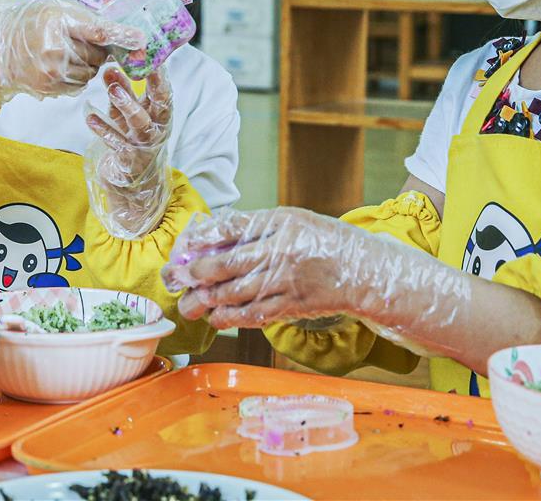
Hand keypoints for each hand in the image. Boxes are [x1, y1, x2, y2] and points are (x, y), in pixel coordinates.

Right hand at [0, 0, 142, 100]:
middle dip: (98, 49)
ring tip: (67, 51)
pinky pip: (79, 85)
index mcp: (58, 21)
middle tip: (81, 40)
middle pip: (99, 55)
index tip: (142, 40)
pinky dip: (77, 76)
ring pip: (92, 72)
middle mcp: (54, 49)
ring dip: (88, 64)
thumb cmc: (35, 20)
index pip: (97, 30)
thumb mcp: (61, 8)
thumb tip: (129, 31)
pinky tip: (61, 64)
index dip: (122, 36)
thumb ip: (93, 18)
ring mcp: (50, 72)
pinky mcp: (48, 88)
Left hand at [84, 67, 173, 238]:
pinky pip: (117, 143)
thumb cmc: (131, 143)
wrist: (131, 185)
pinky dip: (103, 129)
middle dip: (153, 85)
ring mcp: (145, 145)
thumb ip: (121, 93)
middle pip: (160, 105)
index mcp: (159, 116)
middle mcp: (156, 129)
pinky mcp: (130, 160)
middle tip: (141, 67)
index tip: (151, 55)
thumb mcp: (126, 116)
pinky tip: (90, 117)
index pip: (163, 91)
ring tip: (113, 89)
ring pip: (140, 122)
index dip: (159, 74)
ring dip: (127, 105)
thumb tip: (109, 67)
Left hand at [161, 204, 540, 368]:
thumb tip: (210, 239)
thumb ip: (256, 228)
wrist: (366, 269)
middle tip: (174, 278)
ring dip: (206, 301)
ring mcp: (288, 280)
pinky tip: (216, 319)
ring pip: (236, 293)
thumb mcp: (292, 221)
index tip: (182, 248)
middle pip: (226, 263)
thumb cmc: (325, 241)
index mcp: (280, 221)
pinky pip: (255, 314)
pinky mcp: (294, 305)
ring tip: (187, 304)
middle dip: (194, 273)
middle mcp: (282, 249)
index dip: (200, 241)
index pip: (230, 228)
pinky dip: (232, 318)